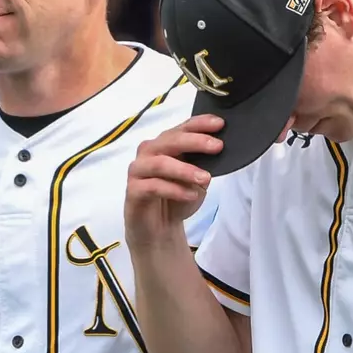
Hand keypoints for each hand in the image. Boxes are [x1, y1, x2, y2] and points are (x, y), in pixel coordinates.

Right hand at [124, 115, 222, 248]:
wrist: (157, 229)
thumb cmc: (176, 200)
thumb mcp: (197, 181)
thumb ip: (203, 165)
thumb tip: (216, 152)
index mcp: (165, 145)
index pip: (182, 128)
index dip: (200, 124)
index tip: (219, 124)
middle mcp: (149, 152)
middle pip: (170, 140)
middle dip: (195, 141)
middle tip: (217, 146)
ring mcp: (138, 170)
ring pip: (160, 163)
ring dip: (185, 169)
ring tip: (205, 178)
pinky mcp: (133, 190)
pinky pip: (154, 186)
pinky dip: (175, 190)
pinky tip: (191, 195)